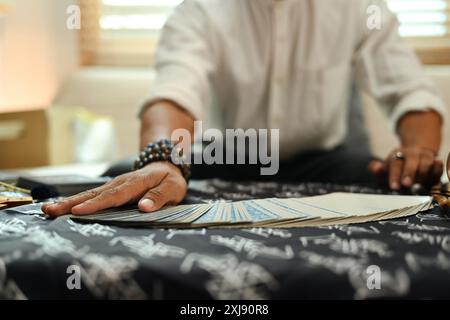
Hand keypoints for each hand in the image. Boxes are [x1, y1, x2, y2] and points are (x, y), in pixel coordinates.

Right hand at [42, 161, 186, 216]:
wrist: (166, 165)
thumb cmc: (170, 180)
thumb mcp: (173, 188)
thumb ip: (159, 197)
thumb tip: (144, 207)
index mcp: (136, 182)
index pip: (115, 195)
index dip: (97, 204)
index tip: (79, 212)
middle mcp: (121, 183)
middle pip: (95, 194)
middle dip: (73, 203)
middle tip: (51, 210)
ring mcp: (114, 185)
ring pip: (90, 194)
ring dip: (69, 202)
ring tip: (49, 209)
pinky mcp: (111, 189)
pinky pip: (93, 196)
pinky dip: (77, 202)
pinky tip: (63, 207)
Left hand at [369, 147, 442, 189]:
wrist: (414, 155)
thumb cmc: (396, 167)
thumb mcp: (385, 168)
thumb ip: (377, 169)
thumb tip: (376, 168)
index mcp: (397, 155)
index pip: (395, 163)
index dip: (394, 175)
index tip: (394, 187)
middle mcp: (412, 154)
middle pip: (411, 161)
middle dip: (409, 173)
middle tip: (406, 184)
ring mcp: (425, 157)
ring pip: (427, 162)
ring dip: (424, 173)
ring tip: (420, 184)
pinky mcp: (436, 162)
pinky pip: (438, 166)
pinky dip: (436, 172)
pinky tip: (432, 180)